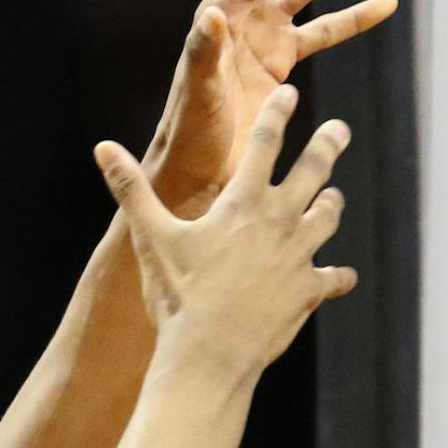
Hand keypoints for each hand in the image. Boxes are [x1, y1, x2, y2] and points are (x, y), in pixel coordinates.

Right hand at [98, 88, 352, 381]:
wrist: (211, 354)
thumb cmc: (180, 296)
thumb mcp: (152, 239)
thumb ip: (132, 191)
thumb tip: (102, 148)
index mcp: (243, 201)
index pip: (266, 142)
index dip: (277, 113)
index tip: (289, 93)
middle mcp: (279, 221)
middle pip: (314, 171)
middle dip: (329, 144)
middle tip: (341, 129)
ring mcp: (299, 256)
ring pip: (327, 218)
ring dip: (331, 204)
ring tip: (334, 196)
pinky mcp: (308, 292)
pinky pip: (333, 279)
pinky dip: (339, 276)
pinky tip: (345, 276)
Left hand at [145, 0, 395, 216]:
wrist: (197, 169)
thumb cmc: (190, 132)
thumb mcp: (198, 93)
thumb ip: (204, 52)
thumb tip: (213, 14)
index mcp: (225, 12)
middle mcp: (246, 17)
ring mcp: (266, 39)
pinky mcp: (281, 66)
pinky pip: (324, 35)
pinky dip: (353, 21)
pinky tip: (384, 7)